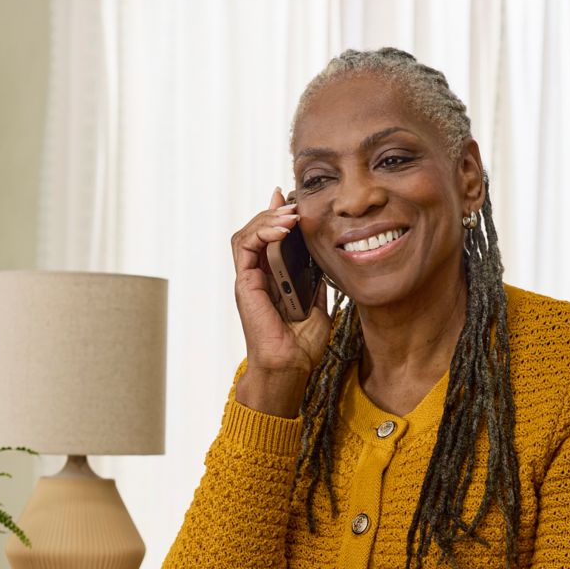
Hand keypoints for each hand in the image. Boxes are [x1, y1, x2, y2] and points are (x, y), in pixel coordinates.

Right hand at [230, 187, 333, 417]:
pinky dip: (261, 231)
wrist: (289, 367)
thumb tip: (325, 262)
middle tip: (295, 204)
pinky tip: (282, 228)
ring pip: (247, 233)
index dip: (278, 217)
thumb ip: (316, 283)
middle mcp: (257, 276)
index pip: (269, 238)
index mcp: (272, 279)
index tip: (295, 202)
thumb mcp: (318, 306)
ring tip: (289, 213)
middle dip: (275, 212)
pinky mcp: (244, 282)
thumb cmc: (300, 345)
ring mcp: (248, 278)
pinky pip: (245, 246)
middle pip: (257, 231)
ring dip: (267, 217)